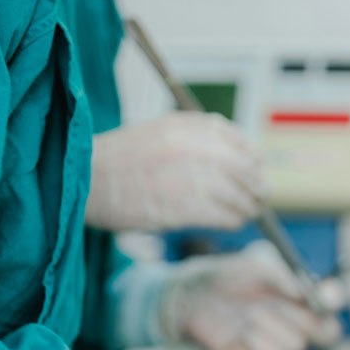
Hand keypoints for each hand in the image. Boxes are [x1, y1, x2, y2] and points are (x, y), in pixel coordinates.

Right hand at [85, 113, 267, 232]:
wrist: (88, 180)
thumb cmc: (123, 160)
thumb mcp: (161, 132)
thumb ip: (197, 136)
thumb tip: (239, 150)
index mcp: (185, 126)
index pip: (236, 140)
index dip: (252, 158)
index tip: (257, 169)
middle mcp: (189, 148)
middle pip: (242, 169)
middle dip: (256, 186)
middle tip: (261, 197)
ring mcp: (185, 178)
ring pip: (235, 195)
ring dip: (247, 207)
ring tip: (248, 213)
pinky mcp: (179, 207)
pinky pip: (220, 215)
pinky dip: (232, 220)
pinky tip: (231, 223)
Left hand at [160, 241, 342, 349]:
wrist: (195, 297)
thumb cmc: (227, 274)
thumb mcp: (255, 263)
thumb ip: (281, 275)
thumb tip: (304, 291)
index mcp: (302, 294)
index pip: (332, 302)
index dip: (333, 300)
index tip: (323, 296)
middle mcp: (298, 320)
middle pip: (326, 333)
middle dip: (302, 319)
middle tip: (276, 305)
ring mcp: (281, 342)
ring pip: (297, 346)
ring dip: (273, 329)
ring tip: (250, 314)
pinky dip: (261, 346)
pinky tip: (245, 333)